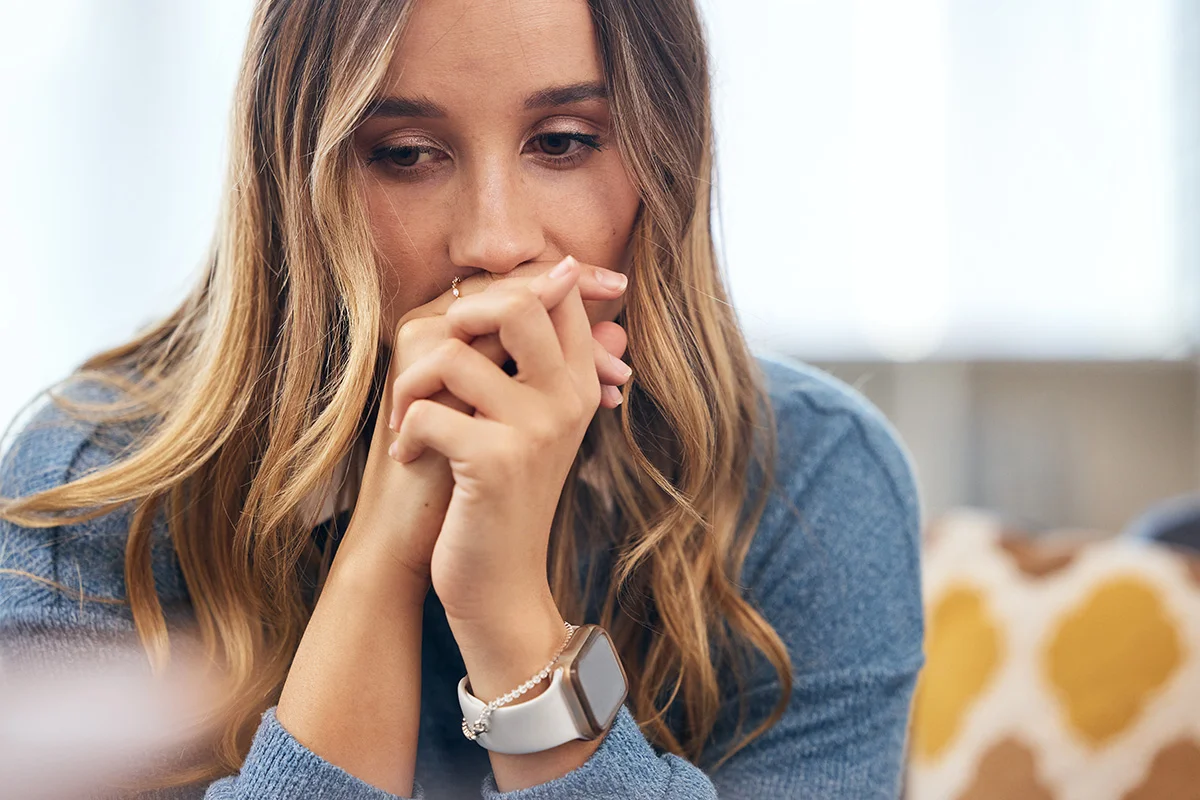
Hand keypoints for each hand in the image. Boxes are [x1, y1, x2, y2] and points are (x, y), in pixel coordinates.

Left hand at [386, 256, 609, 623]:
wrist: (499, 586)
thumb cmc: (498, 497)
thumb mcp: (525, 422)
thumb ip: (529, 357)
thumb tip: (553, 273)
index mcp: (577, 385)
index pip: (556, 295)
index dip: (507, 287)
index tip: (471, 320)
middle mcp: (567, 400)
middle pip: (519, 303)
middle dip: (460, 317)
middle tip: (440, 355)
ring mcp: (537, 429)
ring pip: (455, 354)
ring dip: (411, 384)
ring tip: (409, 418)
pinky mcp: (498, 462)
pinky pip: (429, 412)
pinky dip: (406, 433)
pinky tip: (411, 457)